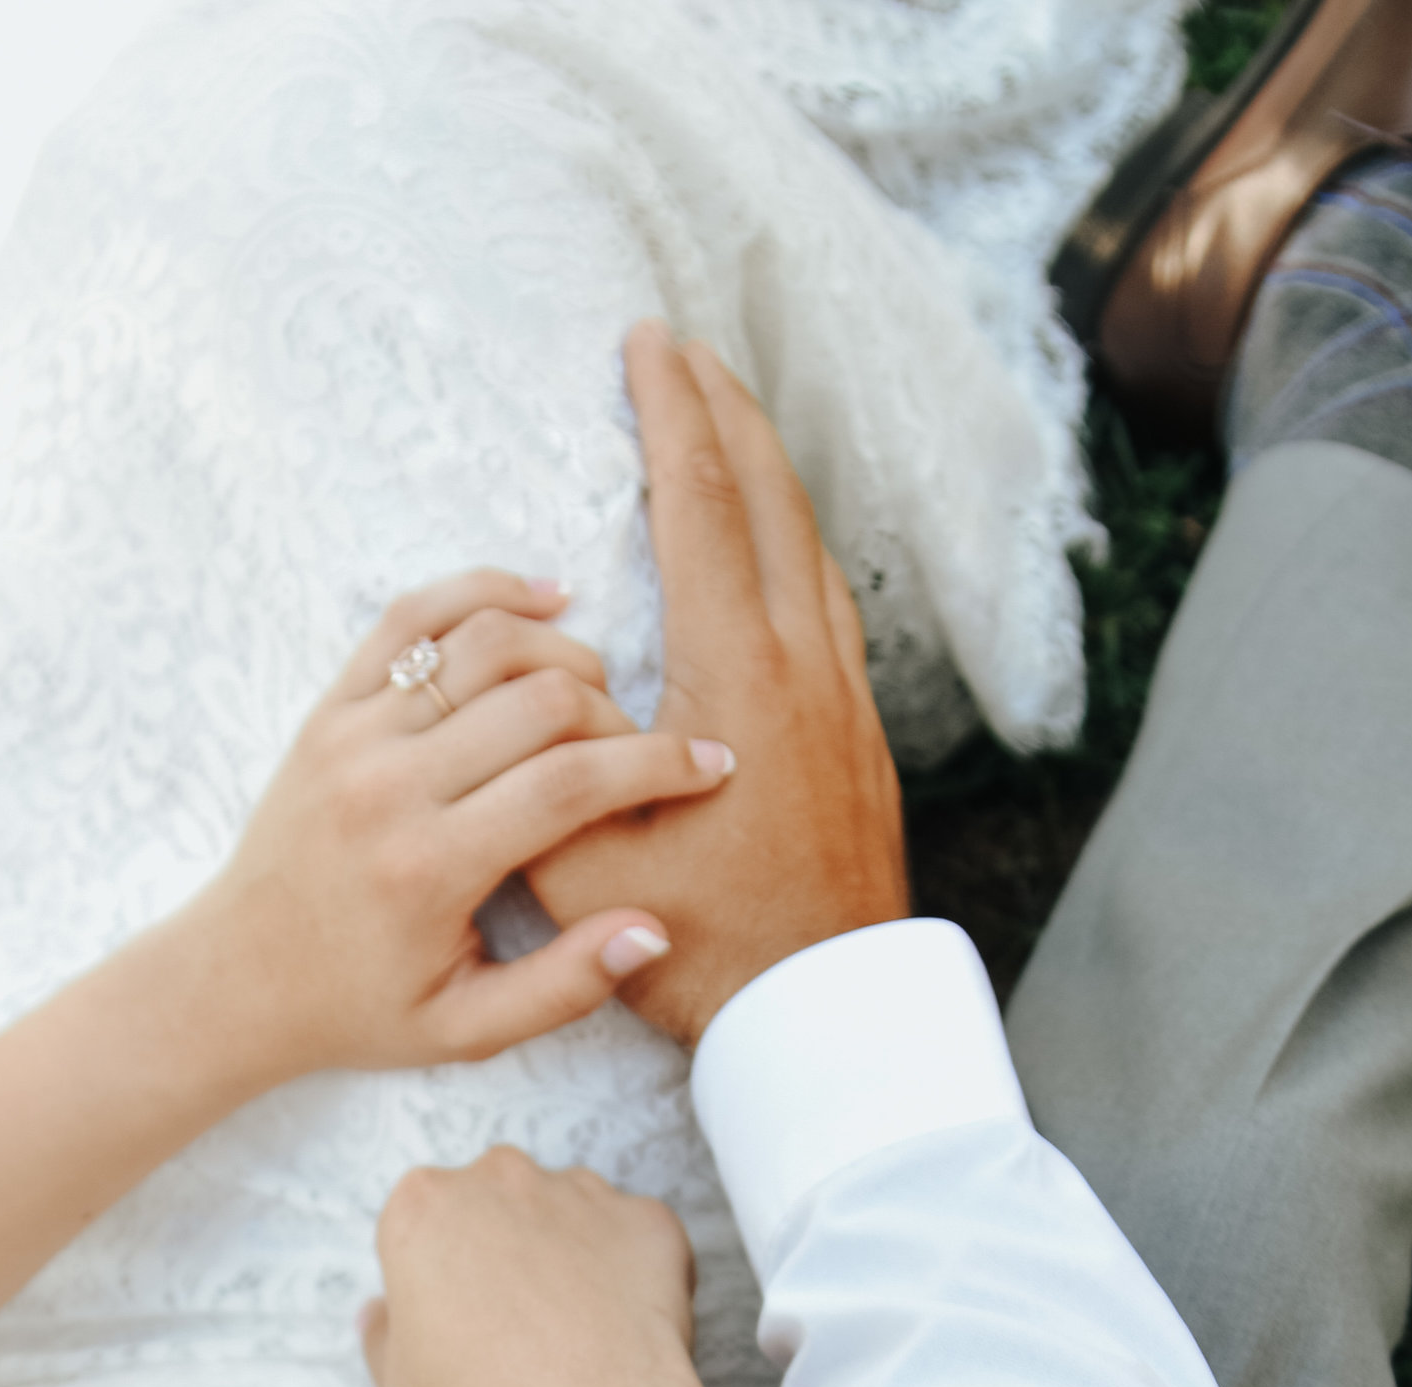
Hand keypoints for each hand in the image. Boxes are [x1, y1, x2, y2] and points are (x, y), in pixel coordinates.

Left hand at [191, 571, 735, 1073]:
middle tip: (637, 752)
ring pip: (485, 643)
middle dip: (616, 717)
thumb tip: (653, 928)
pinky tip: (542, 603)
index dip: (659, 766)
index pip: (573, 784)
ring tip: (595, 692)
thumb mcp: (466, 1029)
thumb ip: (565, 986)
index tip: (711, 765)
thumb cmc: (359, 1008)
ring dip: (561, 653)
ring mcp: (354, 734)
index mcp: (431, 868)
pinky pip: (413, 617)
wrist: (239, 978)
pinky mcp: (331, 705)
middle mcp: (390, 787)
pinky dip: (483, 594)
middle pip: (541, 700)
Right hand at [360, 1146, 697, 1386]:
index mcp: (423, 1205)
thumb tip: (380, 1314)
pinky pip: (639, 1238)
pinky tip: (626, 1330)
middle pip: (500, 1203)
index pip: (427, 1226)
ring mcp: (581, 1191)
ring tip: (578, 1333)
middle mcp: (500, 1177)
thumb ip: (384, 1333)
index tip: (463, 1321)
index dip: (445, 1277)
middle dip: (509, 1250)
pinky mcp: (647, 1219)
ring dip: (573, 1254)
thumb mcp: (398, 1380)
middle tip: (521, 1326)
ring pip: (573, 1213)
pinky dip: (636, 1273)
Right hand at [526, 329, 908, 1048]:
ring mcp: (844, 699)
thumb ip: (556, 765)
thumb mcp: (591, 866)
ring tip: (725, 432)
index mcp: (737, 679)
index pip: (700, 507)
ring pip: (810, 545)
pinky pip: (828, 601)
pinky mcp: (862, 737)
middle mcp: (804, 667)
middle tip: (683, 353)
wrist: (825, 1016)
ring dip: (765, 474)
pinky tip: (775, 552)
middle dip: (725, 413)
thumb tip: (550, 685)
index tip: (647, 346)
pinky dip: (793, 543)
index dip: (670, 415)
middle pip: (771, 498)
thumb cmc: (707, 950)